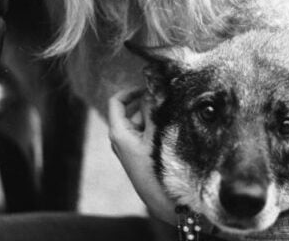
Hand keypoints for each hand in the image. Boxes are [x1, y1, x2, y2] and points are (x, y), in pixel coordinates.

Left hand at [108, 88, 177, 224]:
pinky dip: (154, 128)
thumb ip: (151, 110)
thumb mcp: (154, 134)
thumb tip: (151, 91)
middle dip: (147, 104)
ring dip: (153, 117)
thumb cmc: (156, 166)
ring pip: (139, 122)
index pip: (116, 101)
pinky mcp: (137, 155)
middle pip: (130, 111)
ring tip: (171, 117)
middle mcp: (119, 139)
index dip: (130, 91)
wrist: (162, 198)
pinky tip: (170, 130)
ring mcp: (127, 148)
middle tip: (167, 101)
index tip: (148, 89)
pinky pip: (143, 134)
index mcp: (118, 132)